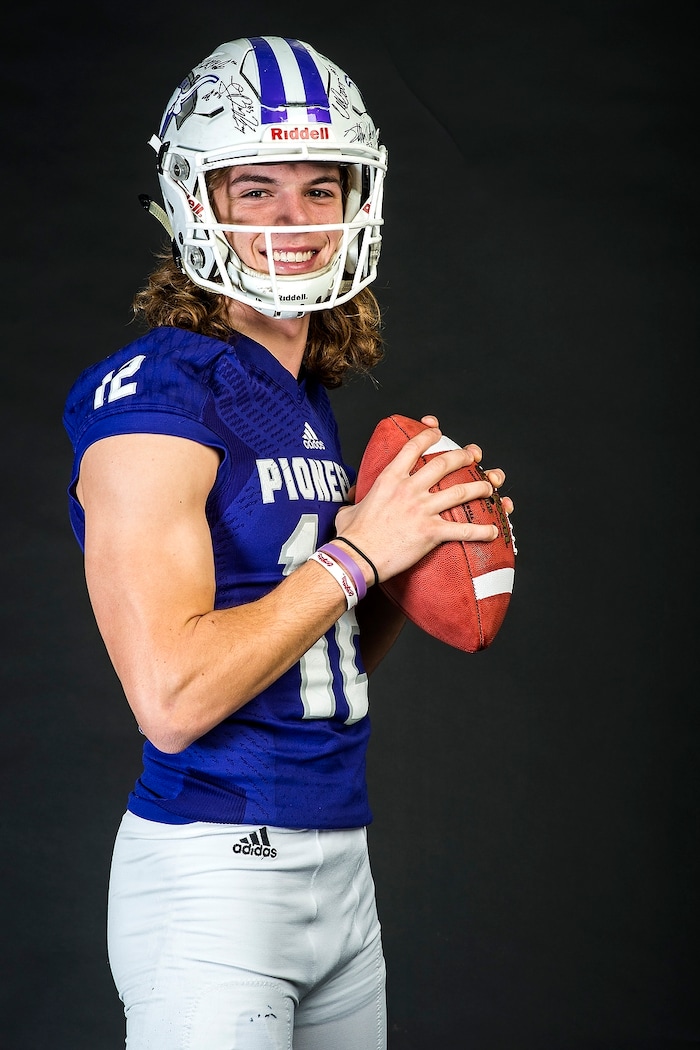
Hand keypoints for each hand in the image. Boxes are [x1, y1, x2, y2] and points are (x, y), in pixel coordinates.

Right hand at [335, 415, 512, 582]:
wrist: (357, 557)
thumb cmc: (351, 536)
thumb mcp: (349, 509)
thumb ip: (355, 500)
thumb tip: (351, 500)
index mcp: (390, 479)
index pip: (413, 448)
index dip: (428, 436)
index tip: (439, 431)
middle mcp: (409, 489)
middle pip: (444, 464)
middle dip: (464, 456)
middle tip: (474, 455)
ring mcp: (422, 509)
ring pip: (460, 491)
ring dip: (479, 487)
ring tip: (490, 486)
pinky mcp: (431, 532)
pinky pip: (463, 530)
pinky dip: (482, 530)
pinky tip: (494, 530)